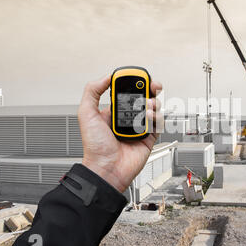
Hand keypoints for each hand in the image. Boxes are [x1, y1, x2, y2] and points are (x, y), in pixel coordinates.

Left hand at [78, 75, 162, 192]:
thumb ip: (92, 91)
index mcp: (113, 112)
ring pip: (153, 109)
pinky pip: (158, 124)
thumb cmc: (95, 147)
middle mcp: (127, 119)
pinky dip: (158, 118)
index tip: (139, 78)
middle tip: (153, 87)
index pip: (127, 92)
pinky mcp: (149, 138)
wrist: (106, 169)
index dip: (135, 83)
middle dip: (150, 90)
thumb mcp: (86, 114)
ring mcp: (138, 128)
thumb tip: (106, 77)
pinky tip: (150, 117)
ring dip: (153, 103)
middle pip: (144, 98)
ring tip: (147, 107)